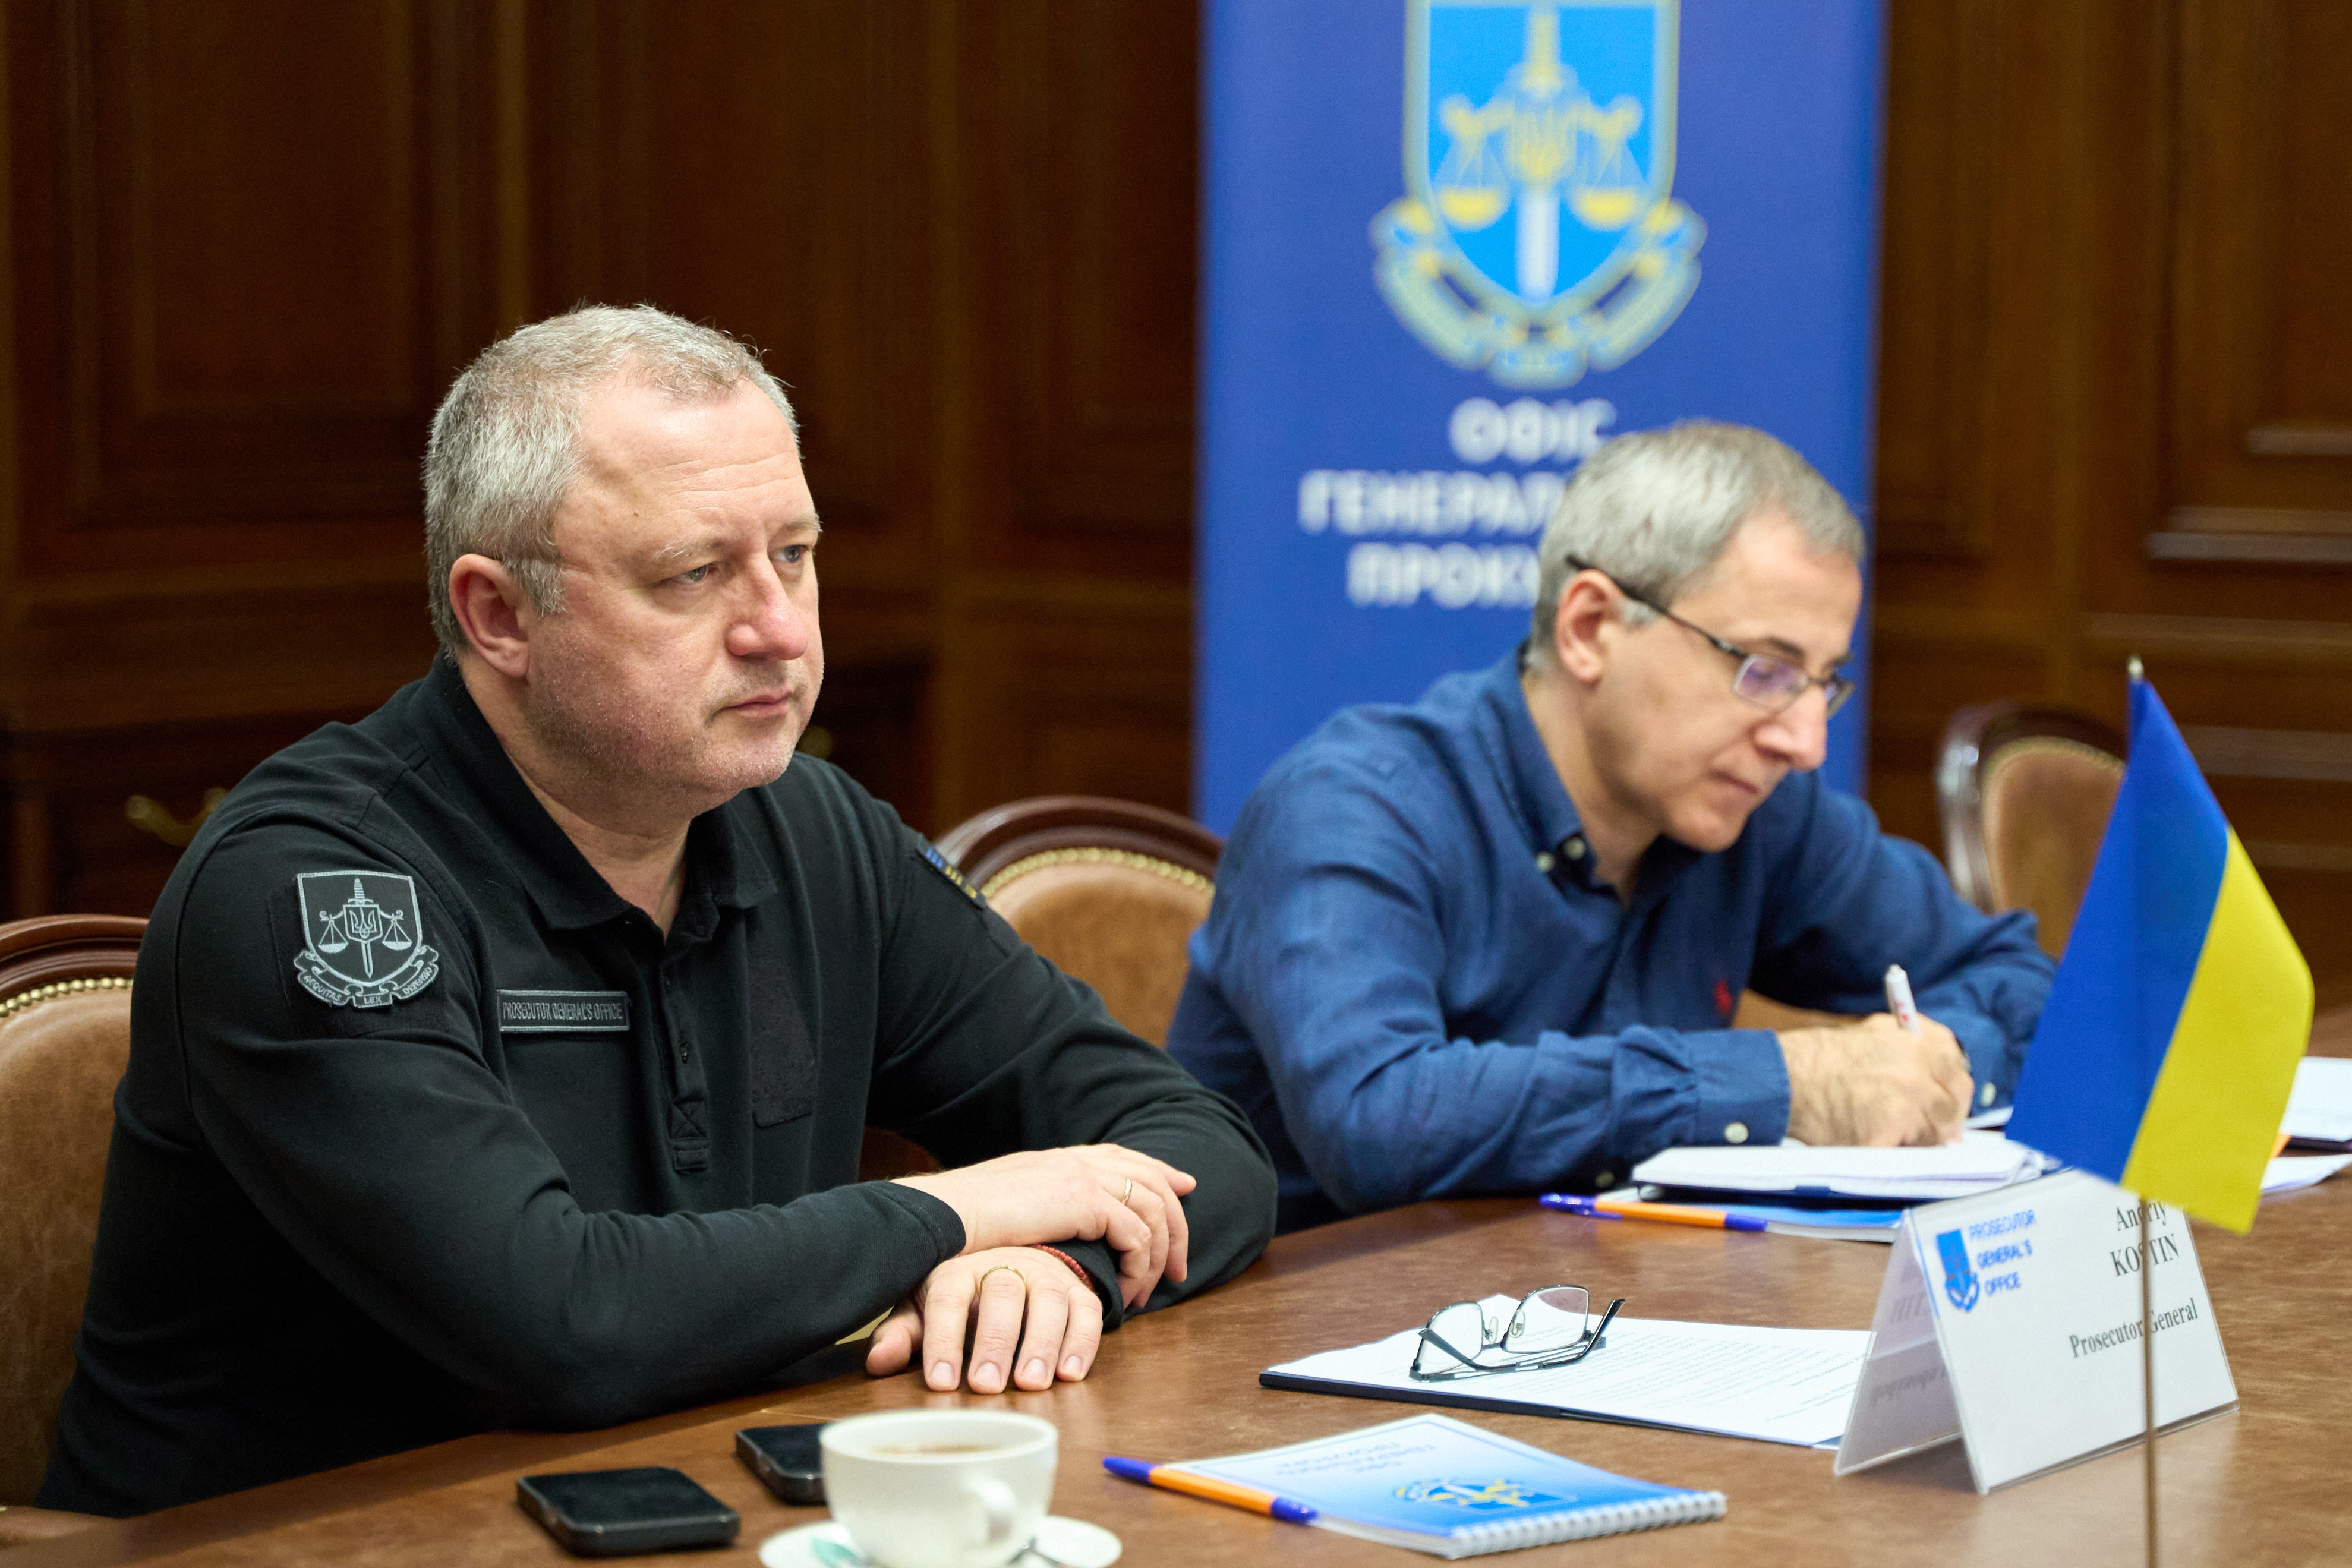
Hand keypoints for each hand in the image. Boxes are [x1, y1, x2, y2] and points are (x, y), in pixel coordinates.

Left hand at [863, 1247, 1104, 1392]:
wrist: (1015, 1259)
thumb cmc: (964, 1296)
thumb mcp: (927, 1308)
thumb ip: (905, 1334)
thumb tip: (877, 1362)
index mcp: (959, 1269)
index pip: (948, 1298)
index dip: (943, 1340)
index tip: (941, 1382)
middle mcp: (1004, 1265)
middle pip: (1002, 1294)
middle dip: (996, 1341)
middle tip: (988, 1385)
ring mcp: (1045, 1275)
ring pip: (1049, 1300)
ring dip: (1042, 1343)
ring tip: (1032, 1382)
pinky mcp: (1077, 1289)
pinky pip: (1087, 1310)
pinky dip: (1081, 1342)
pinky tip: (1070, 1373)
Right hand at [893, 1145, 1194, 1307]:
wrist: (943, 1215)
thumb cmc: (960, 1222)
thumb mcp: (1004, 1208)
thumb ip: (1034, 1208)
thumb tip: (1048, 1229)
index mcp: (1057, 1158)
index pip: (1122, 1156)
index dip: (1159, 1170)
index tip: (1185, 1187)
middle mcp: (1076, 1161)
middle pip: (1151, 1179)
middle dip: (1176, 1221)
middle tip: (1180, 1266)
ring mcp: (1083, 1177)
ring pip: (1153, 1208)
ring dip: (1160, 1254)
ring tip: (1152, 1292)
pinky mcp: (1086, 1202)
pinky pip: (1136, 1235)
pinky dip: (1140, 1267)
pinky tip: (1126, 1293)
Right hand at [1780, 1013, 1971, 1145]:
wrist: (1785, 1078)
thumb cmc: (1821, 1058)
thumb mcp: (1875, 1034)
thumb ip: (1914, 1051)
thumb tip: (1940, 1082)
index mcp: (1918, 1045)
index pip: (1960, 1076)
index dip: (1954, 1093)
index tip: (1947, 1102)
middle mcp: (1918, 1073)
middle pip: (1953, 1109)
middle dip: (1943, 1121)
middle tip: (1925, 1127)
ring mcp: (1905, 1106)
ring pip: (1934, 1136)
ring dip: (1918, 1138)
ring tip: (1887, 1129)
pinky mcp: (1887, 1136)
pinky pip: (1906, 1153)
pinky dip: (1893, 1151)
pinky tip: (1871, 1139)